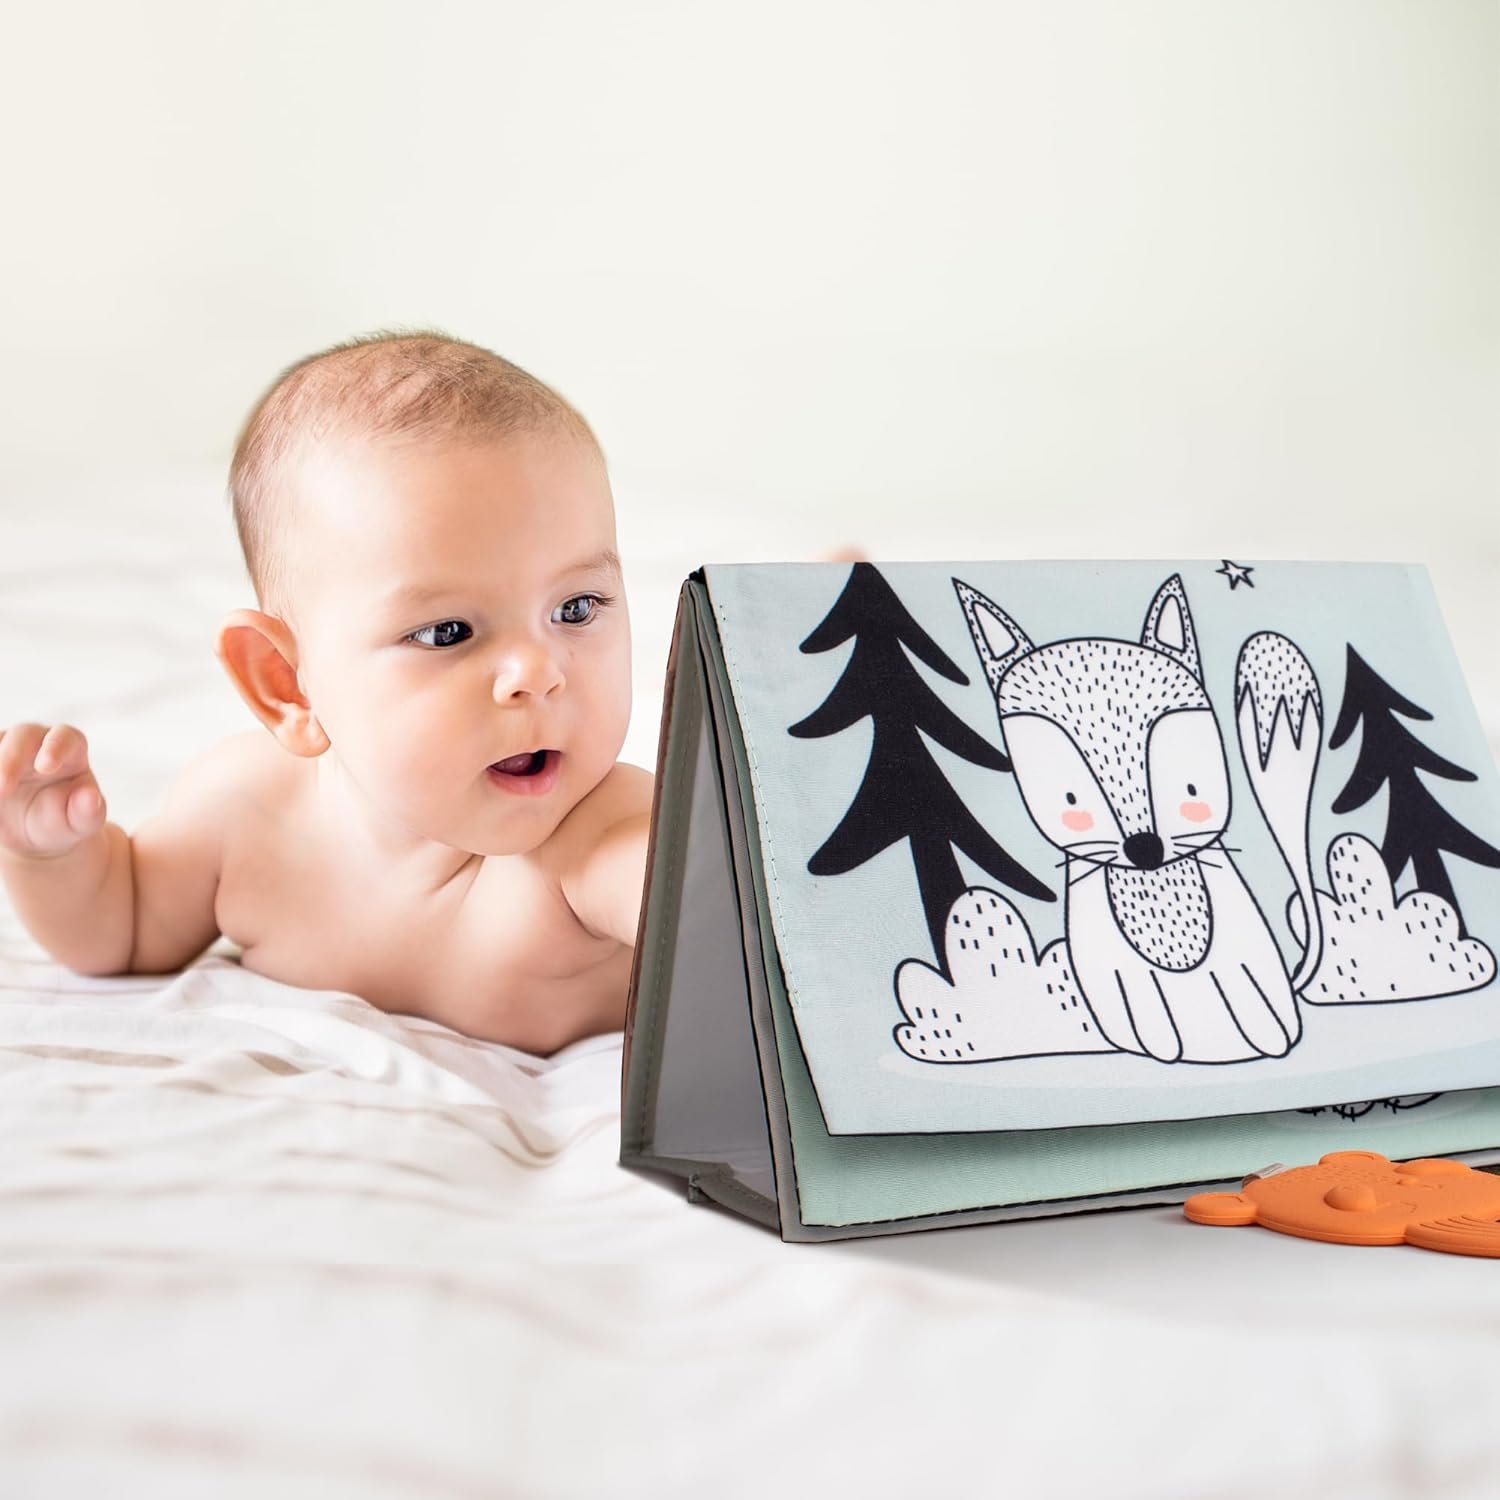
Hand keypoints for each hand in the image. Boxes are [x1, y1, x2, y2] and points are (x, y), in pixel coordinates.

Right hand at [0, 724, 107, 859]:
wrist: (35, 835)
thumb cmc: (63, 822)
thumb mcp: (79, 823)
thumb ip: (88, 812)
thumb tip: (92, 800)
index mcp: (71, 751)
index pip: (66, 737)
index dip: (55, 747)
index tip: (45, 767)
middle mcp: (37, 743)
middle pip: (23, 735)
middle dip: (10, 758)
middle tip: (3, 787)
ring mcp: (7, 749)